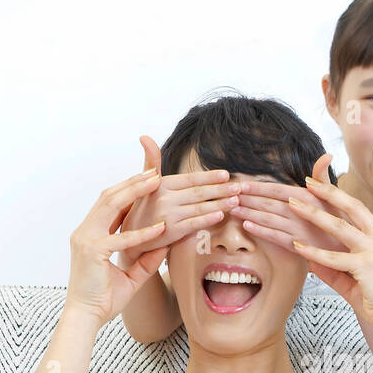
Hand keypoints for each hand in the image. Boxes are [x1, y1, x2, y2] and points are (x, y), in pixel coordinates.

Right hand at [65, 169, 171, 325]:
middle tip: (155, 172)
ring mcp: (86, 240)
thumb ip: (146, 261)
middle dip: (132, 183)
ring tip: (156, 183)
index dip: (129, 190)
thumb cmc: (104, 300)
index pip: (110, 205)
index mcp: (90, 235)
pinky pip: (120, 238)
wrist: (85, 318)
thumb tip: (165, 245)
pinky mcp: (93, 252)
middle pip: (109, 198)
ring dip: (134, 193)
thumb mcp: (131, 277)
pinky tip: (160, 227)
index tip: (149, 180)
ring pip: (110, 206)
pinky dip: (141, 232)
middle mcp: (85, 232)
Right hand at [117, 135, 239, 267]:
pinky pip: (194, 223)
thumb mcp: (144, 183)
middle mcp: (164, 198)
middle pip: (199, 192)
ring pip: (200, 207)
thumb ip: (152, 161)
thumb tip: (145, 136)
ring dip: (220, 203)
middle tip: (239, 187)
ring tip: (236, 200)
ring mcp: (169, 215)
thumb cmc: (144, 207)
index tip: (226, 174)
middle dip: (221, 189)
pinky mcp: (171, 232)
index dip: (209, 176)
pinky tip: (221, 215)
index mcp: (161, 184)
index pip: (190, 179)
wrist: (132, 236)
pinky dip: (208, 218)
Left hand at [229, 152, 343, 259]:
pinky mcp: (298, 246)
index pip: (277, 189)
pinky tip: (246, 226)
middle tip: (228, 194)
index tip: (240, 183)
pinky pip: (275, 237)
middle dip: (247, 198)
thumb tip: (326, 155)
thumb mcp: (335, 195)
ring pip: (267, 219)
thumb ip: (322, 176)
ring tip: (232, 208)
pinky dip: (260, 231)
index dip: (257, 186)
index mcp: (308, 196)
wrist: (349, 247)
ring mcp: (298, 229)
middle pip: (268, 203)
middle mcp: (301, 211)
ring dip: (248, 213)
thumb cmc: (339, 218)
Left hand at [259, 156, 372, 330]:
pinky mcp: (367, 268)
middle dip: (328, 192)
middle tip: (307, 182)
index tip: (318, 186)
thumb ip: (334, 269)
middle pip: (353, 207)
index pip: (358, 209)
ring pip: (341, 227)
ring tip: (293, 205)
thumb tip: (311, 261)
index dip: (338, 195)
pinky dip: (313, 252)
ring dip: (314, 214)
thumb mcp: (356, 280)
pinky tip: (297, 246)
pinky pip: (335, 258)